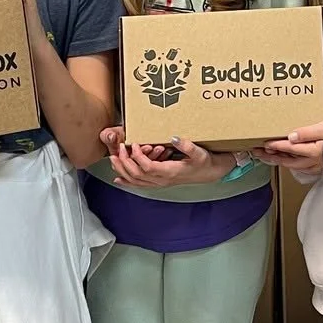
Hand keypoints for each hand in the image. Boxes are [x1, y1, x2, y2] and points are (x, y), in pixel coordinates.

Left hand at [110, 137, 229, 187]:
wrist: (209, 173)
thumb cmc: (204, 162)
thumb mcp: (199, 152)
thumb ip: (187, 145)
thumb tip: (174, 138)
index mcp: (170, 172)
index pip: (147, 167)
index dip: (137, 156)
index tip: (134, 144)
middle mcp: (162, 180)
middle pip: (137, 175)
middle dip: (125, 162)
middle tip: (118, 149)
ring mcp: (160, 183)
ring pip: (136, 181)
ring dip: (123, 171)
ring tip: (113, 160)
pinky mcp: (159, 182)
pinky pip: (140, 184)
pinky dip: (128, 182)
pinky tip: (119, 179)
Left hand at [261, 119, 322, 172]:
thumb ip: (307, 133)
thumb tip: (291, 136)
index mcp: (314, 150)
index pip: (290, 148)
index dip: (276, 146)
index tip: (265, 144)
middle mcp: (313, 160)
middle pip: (287, 160)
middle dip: (271, 157)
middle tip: (258, 153)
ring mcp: (316, 165)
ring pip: (292, 165)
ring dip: (278, 160)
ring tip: (266, 156)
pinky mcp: (318, 165)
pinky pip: (300, 167)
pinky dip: (289, 164)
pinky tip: (285, 161)